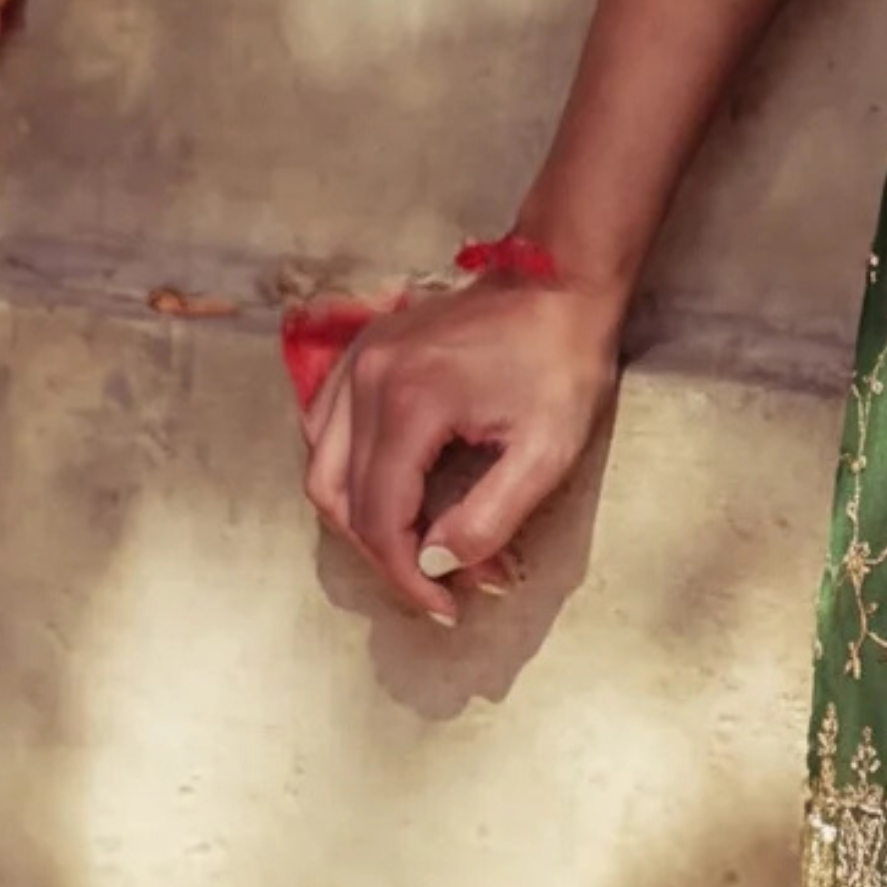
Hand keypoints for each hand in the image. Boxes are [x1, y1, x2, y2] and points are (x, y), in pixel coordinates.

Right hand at [300, 268, 628, 627]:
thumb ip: (490, 516)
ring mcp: (358, 361)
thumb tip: (436, 562)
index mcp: (409, 403)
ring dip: (360, 518)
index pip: (379, 517)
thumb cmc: (562, 359)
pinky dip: (347, 474)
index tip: (445, 606)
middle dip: (386, 554)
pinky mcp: (364, 352)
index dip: (406, 574)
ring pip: (323, 467)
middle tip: (437, 585)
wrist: (560, 280)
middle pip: (341, 499)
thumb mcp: (547, 449)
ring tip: (414, 547)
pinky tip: (388, 494)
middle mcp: (366, 380)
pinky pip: (327, 430)